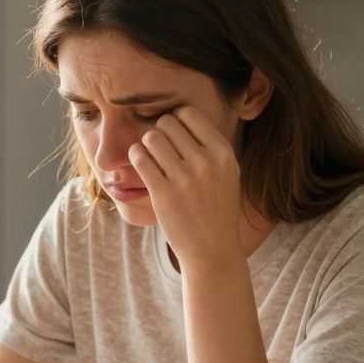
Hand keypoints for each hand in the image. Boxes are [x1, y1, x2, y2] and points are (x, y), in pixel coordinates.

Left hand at [127, 106, 242, 269]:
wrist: (212, 249)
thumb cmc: (217, 208)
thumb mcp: (227, 173)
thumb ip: (209, 145)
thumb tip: (179, 114)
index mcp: (223, 153)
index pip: (189, 114)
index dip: (175, 119)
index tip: (172, 133)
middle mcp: (205, 163)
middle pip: (167, 123)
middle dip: (158, 132)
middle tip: (159, 148)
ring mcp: (184, 178)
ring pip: (151, 138)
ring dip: (145, 144)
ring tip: (150, 156)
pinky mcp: (162, 193)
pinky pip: (140, 158)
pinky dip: (136, 156)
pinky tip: (141, 164)